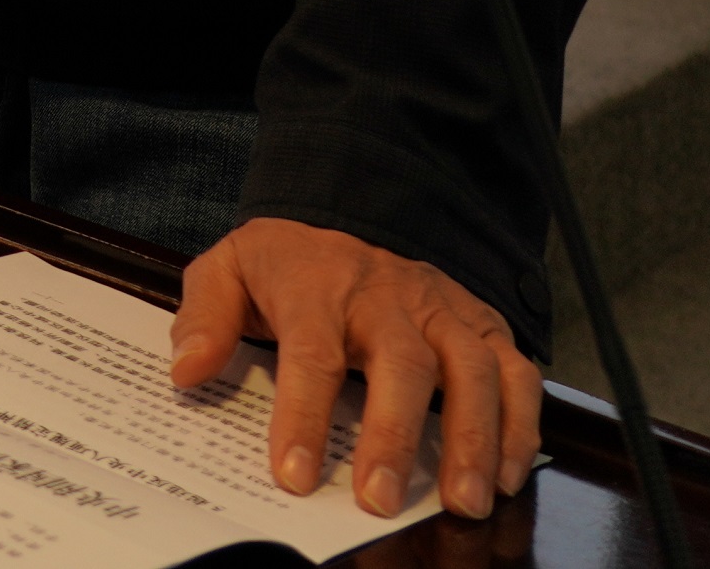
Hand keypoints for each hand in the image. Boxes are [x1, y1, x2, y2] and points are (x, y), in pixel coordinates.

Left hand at [170, 217, 544, 524]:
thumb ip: (204, 317)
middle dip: (393, 435)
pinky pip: (516, 368)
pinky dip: (522, 422)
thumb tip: (187, 371)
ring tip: (464, 501)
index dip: (303, 416)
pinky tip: (511, 474)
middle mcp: (388, 294)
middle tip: (380, 500)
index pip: (312, 352)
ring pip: (472, 366)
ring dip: (474, 437)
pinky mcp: (481, 321)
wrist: (346, 207)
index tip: (295, 477)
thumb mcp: (228, 268)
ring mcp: (442, 307)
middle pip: (401, 362)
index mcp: (317, 284)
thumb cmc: (287, 263)